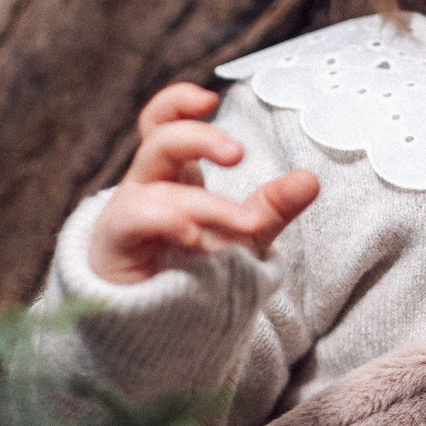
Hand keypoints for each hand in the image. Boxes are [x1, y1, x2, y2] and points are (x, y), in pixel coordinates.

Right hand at [88, 83, 320, 284]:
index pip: (164, 124)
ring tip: (245, 224)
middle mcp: (148, 188)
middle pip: (160, 143)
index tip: (209, 100)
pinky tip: (193, 237)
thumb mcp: (241, 236)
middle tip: (238, 154)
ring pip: (157, 189)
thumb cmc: (191, 271)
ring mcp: (129, 215)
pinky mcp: (116, 245)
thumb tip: (310, 180)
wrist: (158, 326)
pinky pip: (134, 221)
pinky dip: (166, 222)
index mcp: (174, 176)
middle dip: (198, 140)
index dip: (177, 104)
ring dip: (206, 203)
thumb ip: (271, 209)